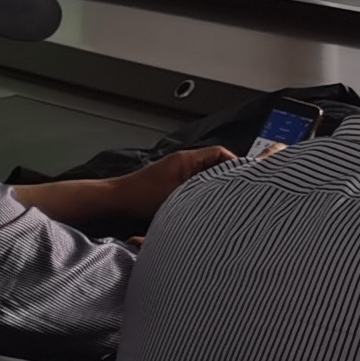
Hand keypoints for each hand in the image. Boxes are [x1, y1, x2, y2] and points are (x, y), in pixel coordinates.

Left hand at [111, 145, 232, 219]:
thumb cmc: (141, 197)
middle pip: (214, 164)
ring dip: (212, 187)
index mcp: (187, 159)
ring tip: (221, 200)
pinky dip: (200, 193)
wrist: (114, 202)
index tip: (245, 177)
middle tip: (237, 191)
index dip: (235, 163)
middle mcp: (183, 162)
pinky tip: (202, 207)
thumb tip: (225, 193)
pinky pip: (192, 185)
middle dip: (226, 177)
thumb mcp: (178, 195)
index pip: (221, 153)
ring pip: (203, 176)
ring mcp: (175, 173)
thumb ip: (204, 191)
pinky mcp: (169, 185)